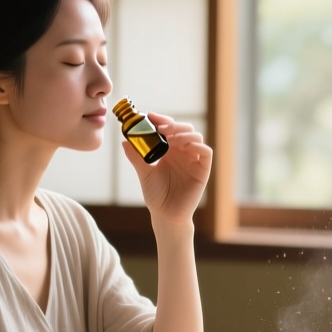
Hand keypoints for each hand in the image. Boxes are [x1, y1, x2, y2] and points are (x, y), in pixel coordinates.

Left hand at [124, 113, 210, 227]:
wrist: (165, 215)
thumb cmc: (156, 195)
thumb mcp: (144, 173)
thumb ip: (136, 157)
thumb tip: (125, 141)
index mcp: (169, 150)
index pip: (169, 128)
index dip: (161, 119)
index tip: (150, 116)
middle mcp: (183, 152)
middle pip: (184, 128)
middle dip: (173, 124)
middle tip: (160, 127)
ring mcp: (193, 160)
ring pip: (196, 136)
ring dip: (184, 133)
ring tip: (171, 138)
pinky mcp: (202, 170)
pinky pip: (206, 152)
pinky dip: (197, 146)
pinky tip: (185, 147)